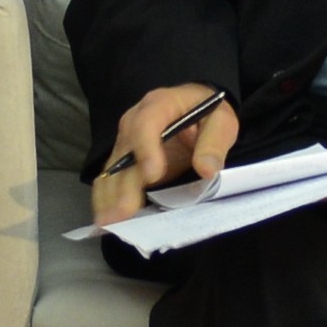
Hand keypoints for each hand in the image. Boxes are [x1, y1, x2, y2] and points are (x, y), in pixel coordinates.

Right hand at [93, 83, 236, 225]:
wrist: (195, 110)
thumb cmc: (208, 114)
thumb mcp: (221, 122)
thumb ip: (214, 143)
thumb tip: (207, 169)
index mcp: (160, 104)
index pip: (146, 123)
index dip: (146, 149)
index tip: (153, 176)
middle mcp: (134, 121)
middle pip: (125, 153)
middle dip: (124, 185)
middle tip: (124, 213)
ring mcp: (126, 141)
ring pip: (112, 169)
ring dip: (108, 196)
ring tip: (108, 222)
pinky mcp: (123, 159)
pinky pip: (109, 178)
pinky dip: (105, 198)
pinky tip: (105, 218)